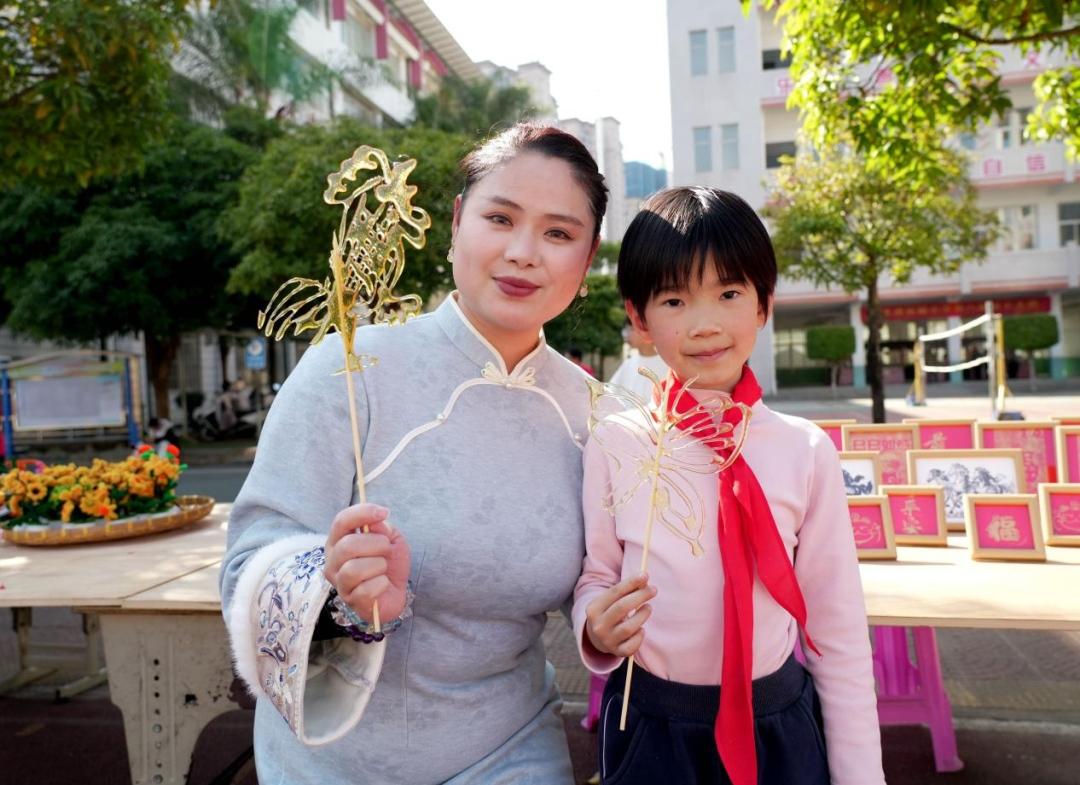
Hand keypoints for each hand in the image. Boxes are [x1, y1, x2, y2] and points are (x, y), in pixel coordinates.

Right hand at [323, 503, 410, 622]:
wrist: (396, 591)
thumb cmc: (388, 563)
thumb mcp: (391, 540)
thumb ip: (382, 529)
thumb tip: (375, 523)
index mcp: (339, 540)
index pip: (341, 521)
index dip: (362, 513)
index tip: (384, 512)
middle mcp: (333, 560)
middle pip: (347, 546)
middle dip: (375, 544)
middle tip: (387, 548)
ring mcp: (339, 582)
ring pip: (353, 569)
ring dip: (378, 565)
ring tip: (383, 568)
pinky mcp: (350, 600)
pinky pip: (365, 590)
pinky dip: (381, 584)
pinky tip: (383, 583)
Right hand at [584, 574, 655, 657]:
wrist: (597, 637)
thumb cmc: (610, 612)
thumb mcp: (612, 600)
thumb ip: (626, 589)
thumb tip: (644, 578)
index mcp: (594, 608)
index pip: (614, 592)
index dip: (631, 582)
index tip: (645, 575)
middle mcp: (598, 625)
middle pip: (622, 607)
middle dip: (640, 596)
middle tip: (653, 590)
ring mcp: (607, 640)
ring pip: (629, 628)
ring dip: (642, 615)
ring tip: (648, 607)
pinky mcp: (617, 651)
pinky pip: (632, 646)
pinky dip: (639, 637)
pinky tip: (641, 629)